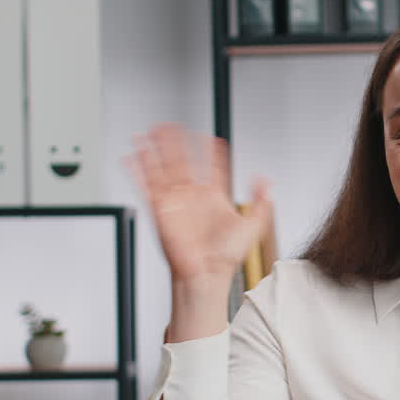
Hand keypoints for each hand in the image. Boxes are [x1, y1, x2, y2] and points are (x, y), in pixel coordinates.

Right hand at [126, 124, 272, 282]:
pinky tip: (133, 155)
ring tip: (151, 131)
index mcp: (213, 197)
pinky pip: (146, 185)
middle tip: (171, 125)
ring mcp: (175, 201)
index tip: (213, 138)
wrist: (206, 274)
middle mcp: (192, 197)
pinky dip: (138, 170)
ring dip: (156, 149)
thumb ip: (260, 203)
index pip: (211, 167)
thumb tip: (266, 181)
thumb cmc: (225, 257)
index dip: (212, 152)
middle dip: (176, 142)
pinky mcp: (160, 210)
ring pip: (163, 167)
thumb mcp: (253, 227)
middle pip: (183, 160)